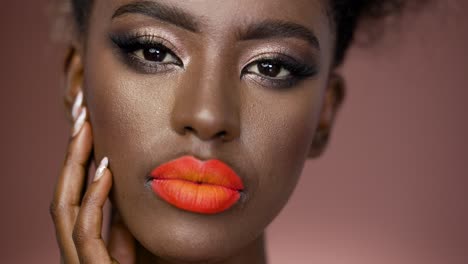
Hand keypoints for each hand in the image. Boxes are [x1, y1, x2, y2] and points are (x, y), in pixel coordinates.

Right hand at [50, 106, 134, 263]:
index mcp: (87, 242)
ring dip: (75, 166)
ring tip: (87, 129)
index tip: (89, 124)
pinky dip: (92, 198)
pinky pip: (85, 231)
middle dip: (70, 153)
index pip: (75, 193)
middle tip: (82, 113)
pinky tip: (105, 170)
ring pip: (64, 208)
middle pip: (63, 194)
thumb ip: (121, 220)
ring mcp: (81, 262)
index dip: (77, 158)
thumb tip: (113, 181)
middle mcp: (76, 251)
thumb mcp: (136, 243)